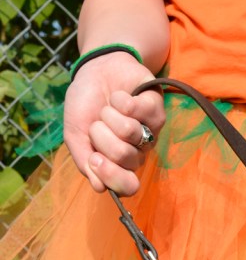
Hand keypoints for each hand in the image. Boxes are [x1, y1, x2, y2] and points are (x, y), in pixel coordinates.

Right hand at [64, 52, 165, 195]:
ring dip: (110, 115)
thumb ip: (84, 162)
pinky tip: (119, 97)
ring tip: (108, 108)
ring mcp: (149, 133)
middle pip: (124, 157)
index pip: (127, 187)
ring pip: (130, 133)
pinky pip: (138, 110)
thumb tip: (99, 188)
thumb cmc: (86, 106)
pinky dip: (120, 100)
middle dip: (101, 136)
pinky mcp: (157, 110)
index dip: (111, 174)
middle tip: (97, 124)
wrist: (93, 72)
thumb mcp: (75, 135)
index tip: (95, 158)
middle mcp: (137, 153)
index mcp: (119, 165)